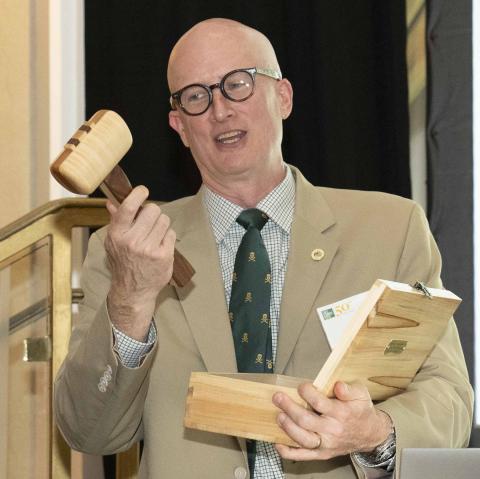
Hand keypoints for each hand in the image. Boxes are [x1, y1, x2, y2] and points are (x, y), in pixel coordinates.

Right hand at [104, 185, 175, 339]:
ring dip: (161, 225)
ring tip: (155, 235)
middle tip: (150, 221)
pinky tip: (161, 245)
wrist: (133, 291)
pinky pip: (171, 234)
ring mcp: (150, 249)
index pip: (128, 207)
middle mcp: (133, 241)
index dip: (138, 194)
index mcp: (117, 235)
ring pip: (164, 220)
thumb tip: (111, 202)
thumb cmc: (123, 263)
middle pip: (152, 210)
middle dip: (153, 213)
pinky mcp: (164, 256)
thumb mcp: (113, 242)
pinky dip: (168, 237)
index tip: (143, 191)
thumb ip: (115, 221)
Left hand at [273, 382, 391, 460]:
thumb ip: (348, 389)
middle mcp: (332, 430)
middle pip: (306, 421)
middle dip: (289, 408)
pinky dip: (289, 452)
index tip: (301, 386)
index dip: (307, 393)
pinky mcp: (322, 453)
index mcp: (341, 412)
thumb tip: (338, 385)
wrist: (371, 434)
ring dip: (288, 428)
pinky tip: (278, 444)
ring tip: (279, 416)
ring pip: (303, 439)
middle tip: (278, 397)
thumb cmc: (361, 409)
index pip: (319, 403)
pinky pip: (304, 456)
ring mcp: (326, 444)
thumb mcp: (360, 393)